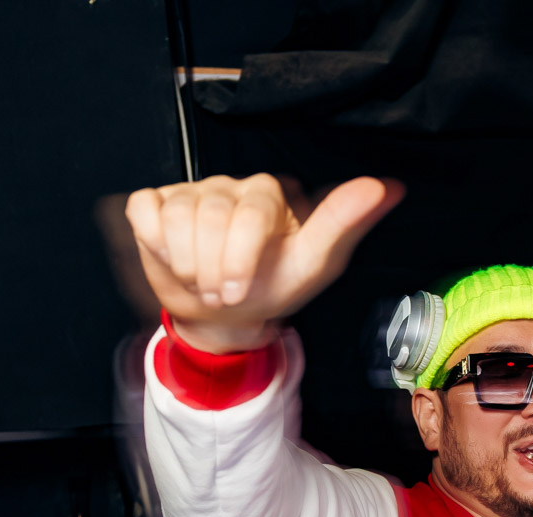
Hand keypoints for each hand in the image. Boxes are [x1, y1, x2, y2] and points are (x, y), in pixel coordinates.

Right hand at [125, 172, 404, 351]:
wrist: (223, 316)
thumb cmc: (271, 287)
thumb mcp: (312, 264)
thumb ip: (343, 222)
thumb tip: (388, 187)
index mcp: (269, 194)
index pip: (251, 211)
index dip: (239, 258)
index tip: (238, 292)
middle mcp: (229, 186)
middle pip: (211, 217)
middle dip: (213, 269)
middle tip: (222, 293)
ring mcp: (190, 191)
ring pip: (176, 217)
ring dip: (186, 264)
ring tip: (202, 282)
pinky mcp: (154, 202)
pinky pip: (144, 211)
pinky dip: (154, 242)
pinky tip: (170, 258)